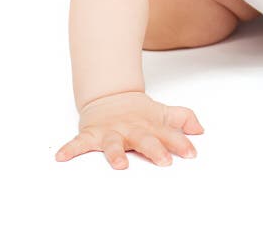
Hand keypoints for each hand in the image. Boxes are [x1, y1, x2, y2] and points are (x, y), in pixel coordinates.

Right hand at [55, 91, 203, 168]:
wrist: (110, 96)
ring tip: (119, 165)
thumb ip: (182, 118)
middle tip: (164, 161)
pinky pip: (79, 143)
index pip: (169, 134)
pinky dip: (70, 149)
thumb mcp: (162, 112)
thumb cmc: (139, 111)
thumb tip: (201, 130)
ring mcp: (111, 132)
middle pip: (145, 140)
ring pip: (113, 144)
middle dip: (155, 150)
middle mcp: (131, 129)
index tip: (192, 153)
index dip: (181, 143)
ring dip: (115, 155)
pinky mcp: (91, 134)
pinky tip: (61, 157)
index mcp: (150, 125)